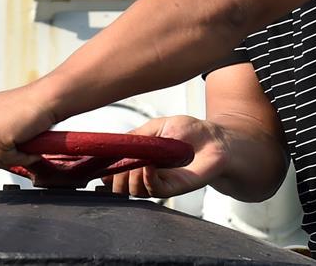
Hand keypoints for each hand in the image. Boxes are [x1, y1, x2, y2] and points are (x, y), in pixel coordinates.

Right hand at [101, 115, 227, 198]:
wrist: (216, 139)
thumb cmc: (190, 131)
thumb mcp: (156, 126)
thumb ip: (135, 136)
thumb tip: (114, 145)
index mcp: (141, 159)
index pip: (115, 170)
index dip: (106, 170)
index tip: (100, 164)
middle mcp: (146, 174)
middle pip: (119, 185)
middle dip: (115, 176)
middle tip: (119, 164)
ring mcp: (159, 182)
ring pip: (133, 189)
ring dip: (130, 177)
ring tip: (137, 163)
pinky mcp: (173, 188)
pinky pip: (154, 189)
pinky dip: (146, 179)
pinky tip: (148, 167)